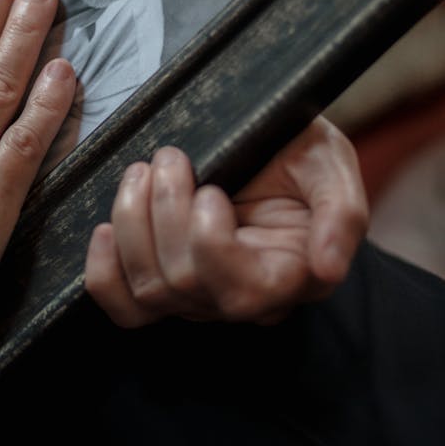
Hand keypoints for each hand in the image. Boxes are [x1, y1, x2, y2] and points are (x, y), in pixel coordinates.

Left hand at [84, 117, 367, 327]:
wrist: (253, 138)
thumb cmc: (295, 149)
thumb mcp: (330, 163)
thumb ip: (341, 213)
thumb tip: (327, 268)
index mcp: (289, 275)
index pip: (243, 291)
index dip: (210, 241)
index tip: (210, 187)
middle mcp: (242, 298)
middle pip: (185, 283)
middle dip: (165, 209)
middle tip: (169, 156)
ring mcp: (196, 297)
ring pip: (150, 289)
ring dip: (132, 220)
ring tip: (143, 170)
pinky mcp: (158, 286)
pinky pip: (123, 307)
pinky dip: (104, 271)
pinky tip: (104, 229)